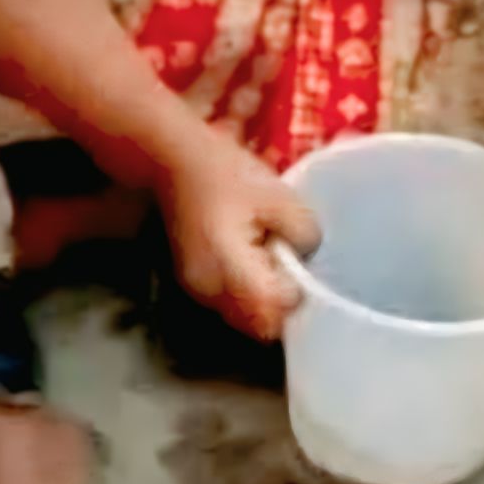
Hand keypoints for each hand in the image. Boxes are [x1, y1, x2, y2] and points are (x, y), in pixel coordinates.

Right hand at [157, 128, 320, 341]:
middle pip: (259, 324)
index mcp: (229, 271)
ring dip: (263, 297)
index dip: (296, 294)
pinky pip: (230, 301)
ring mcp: (198, 291)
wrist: (176, 159)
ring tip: (268, 253)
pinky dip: (246, 289)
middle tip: (288, 260)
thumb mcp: (280, 196)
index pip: (275, 314)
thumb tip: (306, 259)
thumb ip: (305, 234)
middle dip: (280, 300)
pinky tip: (249, 253)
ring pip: (244, 317)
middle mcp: (209, 292)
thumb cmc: (227, 174)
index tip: (302, 266)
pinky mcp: (193, 283)